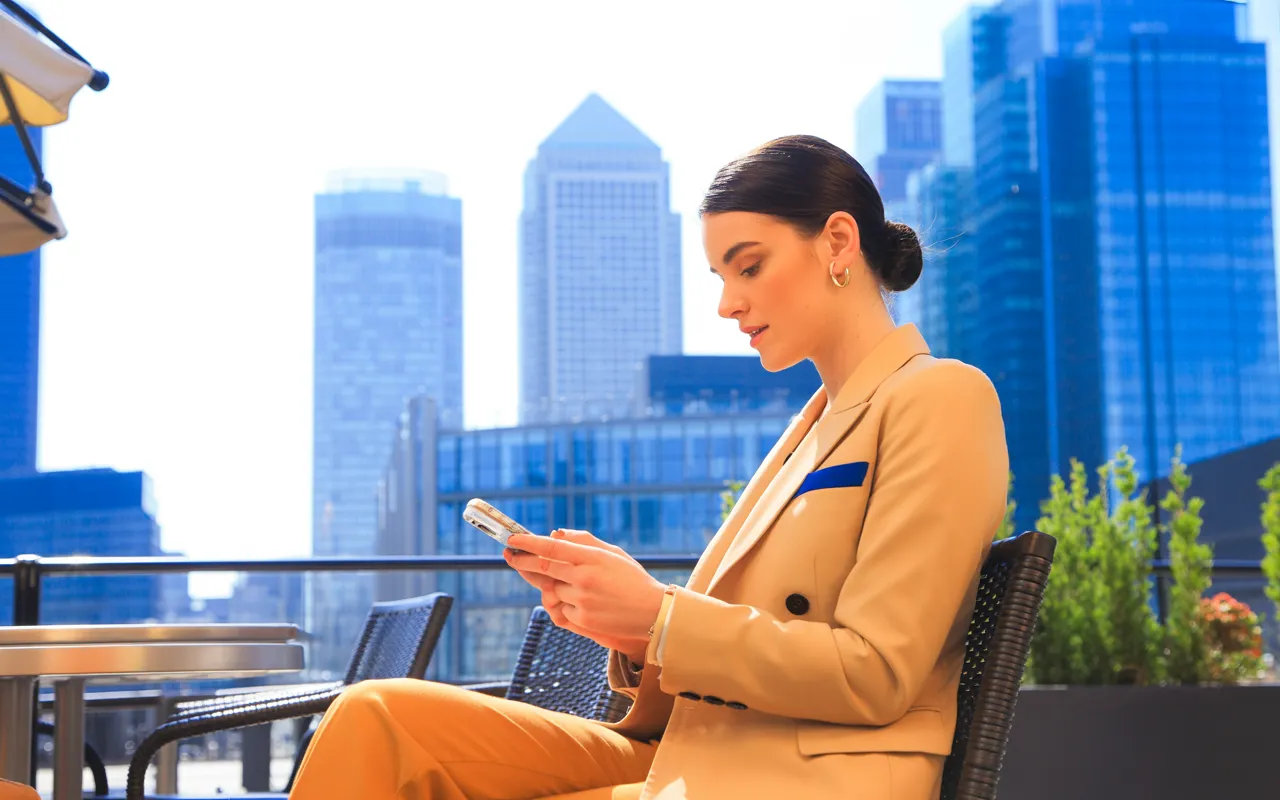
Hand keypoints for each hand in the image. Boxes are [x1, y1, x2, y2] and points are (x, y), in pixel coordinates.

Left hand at [504, 529, 665, 661]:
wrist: (653, 612)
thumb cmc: (631, 578)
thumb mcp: (612, 553)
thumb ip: (583, 541)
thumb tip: (554, 533)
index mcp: (592, 558)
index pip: (552, 547)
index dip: (528, 543)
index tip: (513, 540)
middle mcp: (584, 578)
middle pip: (542, 568)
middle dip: (522, 561)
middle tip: (511, 556)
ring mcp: (582, 601)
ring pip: (551, 590)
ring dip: (554, 586)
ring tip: (574, 585)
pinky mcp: (583, 621)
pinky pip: (561, 610)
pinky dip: (564, 604)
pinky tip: (580, 602)